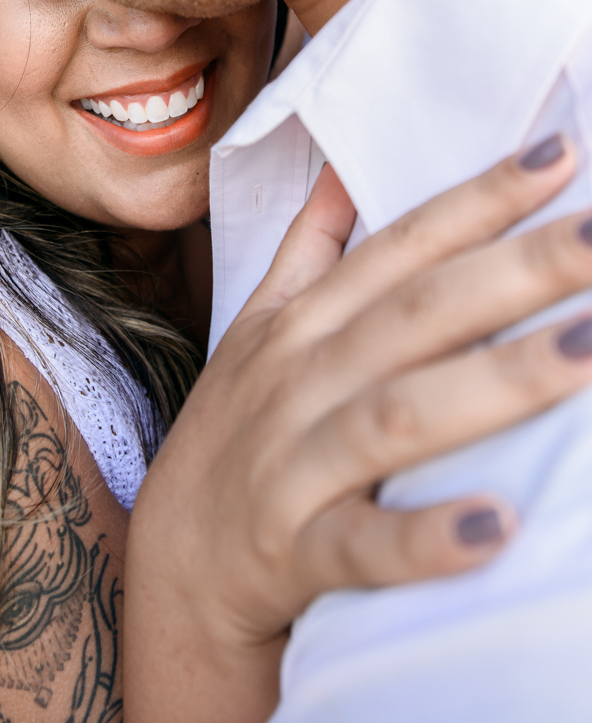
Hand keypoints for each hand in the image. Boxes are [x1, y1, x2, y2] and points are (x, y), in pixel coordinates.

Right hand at [125, 135, 591, 722]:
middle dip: (517, 271)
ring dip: (496, 384)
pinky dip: (423, 538)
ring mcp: (292, 464)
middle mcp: (299, 380)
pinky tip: (498, 528)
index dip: (477, 199)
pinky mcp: (292, 552)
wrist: (173, 567)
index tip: (558, 155)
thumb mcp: (258, 329)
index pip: (400, 246)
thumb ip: (307, 249)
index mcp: (302, 323)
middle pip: (417, 314)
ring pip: (399, 414)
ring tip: (588, 350)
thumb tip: (342, 167)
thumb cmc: (234, 436)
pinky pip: (361, 546)